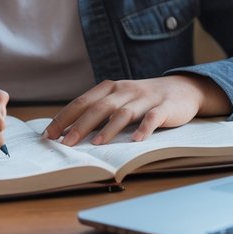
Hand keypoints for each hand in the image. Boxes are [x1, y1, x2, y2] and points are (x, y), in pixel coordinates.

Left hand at [43, 74, 229, 146]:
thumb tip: (69, 131)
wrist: (183, 89)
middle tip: (65, 144)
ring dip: (108, 129)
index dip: (64, 117)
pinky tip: (136, 140)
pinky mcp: (165, 107)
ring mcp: (145, 98)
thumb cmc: (144, 98)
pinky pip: (152, 118)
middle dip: (80, 126)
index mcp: (110, 88)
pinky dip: (144, 128)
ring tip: (95, 145)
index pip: (82, 102)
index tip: (49, 134)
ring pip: (123, 113)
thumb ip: (98, 110)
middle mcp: (125, 90)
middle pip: (99, 108)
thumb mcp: (119, 99)